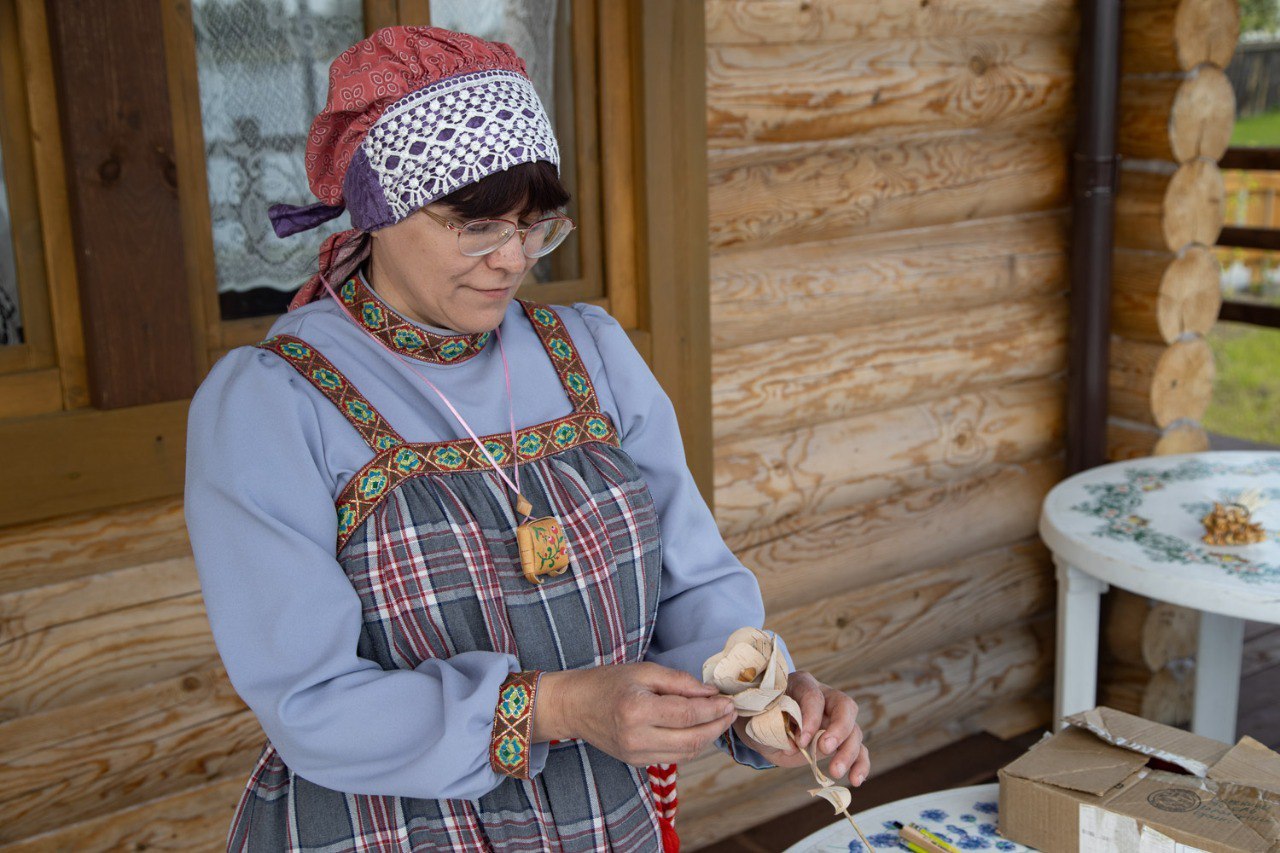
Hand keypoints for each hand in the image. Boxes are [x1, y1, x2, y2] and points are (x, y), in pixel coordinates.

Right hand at [533, 663, 736, 765]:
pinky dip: (690, 745)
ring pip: (686, 753)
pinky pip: (673, 758)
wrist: (574, 706)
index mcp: (637, 710)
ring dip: (707, 738)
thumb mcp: (644, 671)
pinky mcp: (636, 763)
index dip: (714, 709)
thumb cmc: (607, 682)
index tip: (729, 701)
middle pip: (692, 740)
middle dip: (717, 727)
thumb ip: (679, 682)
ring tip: (719, 720)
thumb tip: (711, 693)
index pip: (688, 714)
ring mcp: (635, 755)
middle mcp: (637, 738)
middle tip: (730, 712)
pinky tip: (698, 729)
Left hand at [734, 671, 869, 785]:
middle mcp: (824, 697)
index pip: (813, 696)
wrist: (760, 725)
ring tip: (835, 772)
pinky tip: (855, 780)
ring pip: (854, 730)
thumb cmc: (760, 717)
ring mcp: (836, 718)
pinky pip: (858, 749)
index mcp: (801, 685)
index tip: (801, 741)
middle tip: (825, 749)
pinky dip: (859, 764)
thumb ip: (776, 729)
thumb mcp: (761, 720)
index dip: (810, 718)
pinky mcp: (841, 739)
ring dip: (848, 752)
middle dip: (838, 729)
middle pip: (844, 706)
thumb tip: (796, 746)